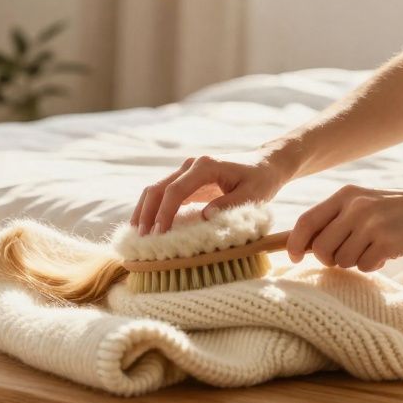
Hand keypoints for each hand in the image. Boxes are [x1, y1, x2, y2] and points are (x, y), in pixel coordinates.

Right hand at [131, 151, 295, 234]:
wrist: (264, 164)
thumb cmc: (260, 180)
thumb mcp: (252, 194)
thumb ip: (229, 204)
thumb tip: (205, 217)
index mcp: (205, 166)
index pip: (176, 190)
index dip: (165, 212)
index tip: (159, 233)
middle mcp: (190, 165)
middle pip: (158, 188)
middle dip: (147, 213)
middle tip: (141, 237)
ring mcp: (186, 171)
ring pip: (156, 190)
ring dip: (144, 210)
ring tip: (138, 234)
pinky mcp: (186, 181)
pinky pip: (164, 194)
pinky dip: (154, 209)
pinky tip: (149, 226)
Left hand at [287, 186, 402, 270]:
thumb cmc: (395, 210)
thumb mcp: (364, 203)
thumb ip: (336, 218)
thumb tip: (304, 245)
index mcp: (345, 195)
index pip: (307, 221)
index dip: (294, 243)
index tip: (293, 257)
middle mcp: (356, 207)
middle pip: (321, 248)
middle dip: (329, 259)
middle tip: (348, 254)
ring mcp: (372, 224)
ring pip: (342, 260)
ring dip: (355, 261)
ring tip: (373, 248)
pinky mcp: (388, 241)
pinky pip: (365, 266)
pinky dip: (373, 265)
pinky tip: (386, 253)